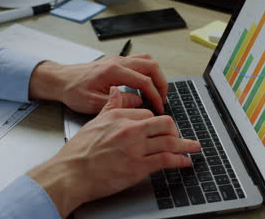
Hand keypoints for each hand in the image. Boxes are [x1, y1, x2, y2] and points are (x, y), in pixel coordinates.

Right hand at [27, 87, 200, 217]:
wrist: (70, 173)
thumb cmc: (79, 151)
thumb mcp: (94, 122)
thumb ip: (110, 106)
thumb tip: (117, 91)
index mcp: (119, 116)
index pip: (148, 113)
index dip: (157, 122)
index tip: (162, 128)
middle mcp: (130, 128)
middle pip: (164, 123)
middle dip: (175, 130)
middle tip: (179, 135)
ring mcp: (135, 147)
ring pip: (169, 141)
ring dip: (185, 145)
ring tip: (194, 147)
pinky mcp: (138, 166)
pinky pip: (166, 159)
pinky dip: (180, 160)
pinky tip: (184, 161)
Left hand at [29, 54, 167, 113]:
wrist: (60, 80)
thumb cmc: (73, 91)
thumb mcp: (93, 103)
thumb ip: (118, 103)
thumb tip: (138, 101)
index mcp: (113, 71)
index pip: (144, 81)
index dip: (155, 95)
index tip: (158, 107)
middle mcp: (118, 61)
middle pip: (151, 65)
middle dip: (161, 82)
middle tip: (163, 98)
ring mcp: (118, 60)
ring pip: (147, 60)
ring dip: (156, 75)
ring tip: (157, 91)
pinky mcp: (116, 62)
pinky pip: (139, 62)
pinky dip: (147, 72)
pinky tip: (144, 86)